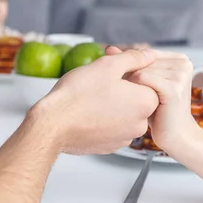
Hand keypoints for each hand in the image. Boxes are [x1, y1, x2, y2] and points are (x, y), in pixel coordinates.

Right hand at [35, 49, 158, 154]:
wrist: (53, 124)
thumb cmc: (78, 94)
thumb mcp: (108, 65)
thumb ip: (133, 58)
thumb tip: (148, 55)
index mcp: (145, 102)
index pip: (148, 83)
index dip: (130, 73)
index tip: (113, 71)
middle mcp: (139, 124)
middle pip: (137, 99)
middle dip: (122, 89)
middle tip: (100, 82)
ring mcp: (124, 138)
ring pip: (124, 114)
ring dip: (113, 105)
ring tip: (91, 98)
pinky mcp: (109, 147)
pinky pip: (112, 128)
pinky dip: (103, 120)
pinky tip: (88, 112)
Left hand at [107, 46, 197, 151]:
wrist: (175, 135)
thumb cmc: (159, 111)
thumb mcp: (145, 83)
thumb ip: (129, 63)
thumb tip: (110, 48)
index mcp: (181, 59)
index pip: (146, 52)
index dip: (130, 64)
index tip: (119, 76)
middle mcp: (184, 63)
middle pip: (143, 60)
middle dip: (130, 74)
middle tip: (126, 91)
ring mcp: (180, 75)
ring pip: (142, 69)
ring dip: (131, 82)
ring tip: (132, 98)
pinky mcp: (173, 88)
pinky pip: (143, 79)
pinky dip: (134, 88)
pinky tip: (135, 101)